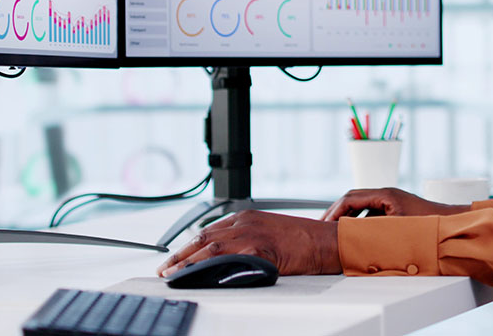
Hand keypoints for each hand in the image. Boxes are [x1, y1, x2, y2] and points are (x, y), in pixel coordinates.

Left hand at [156, 210, 340, 277]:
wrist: (327, 241)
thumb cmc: (304, 240)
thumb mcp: (270, 233)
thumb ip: (247, 240)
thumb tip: (226, 257)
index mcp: (247, 217)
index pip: (208, 230)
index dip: (188, 246)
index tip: (174, 257)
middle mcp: (246, 222)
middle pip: (203, 237)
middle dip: (180, 254)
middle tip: (165, 269)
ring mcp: (251, 234)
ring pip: (209, 247)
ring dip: (187, 262)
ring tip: (173, 275)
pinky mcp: (259, 249)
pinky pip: (227, 260)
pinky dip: (208, 268)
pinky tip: (197, 277)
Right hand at [322, 187, 469, 220]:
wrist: (452, 226)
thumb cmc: (428, 226)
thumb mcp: (395, 229)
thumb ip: (372, 229)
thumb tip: (352, 236)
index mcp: (385, 194)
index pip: (350, 198)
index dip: (334, 211)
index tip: (324, 224)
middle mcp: (387, 194)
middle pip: (354, 199)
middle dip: (337, 212)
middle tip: (323, 226)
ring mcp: (392, 201)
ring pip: (363, 205)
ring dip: (349, 216)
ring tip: (335, 231)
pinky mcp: (397, 209)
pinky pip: (372, 212)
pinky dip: (361, 220)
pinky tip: (356, 234)